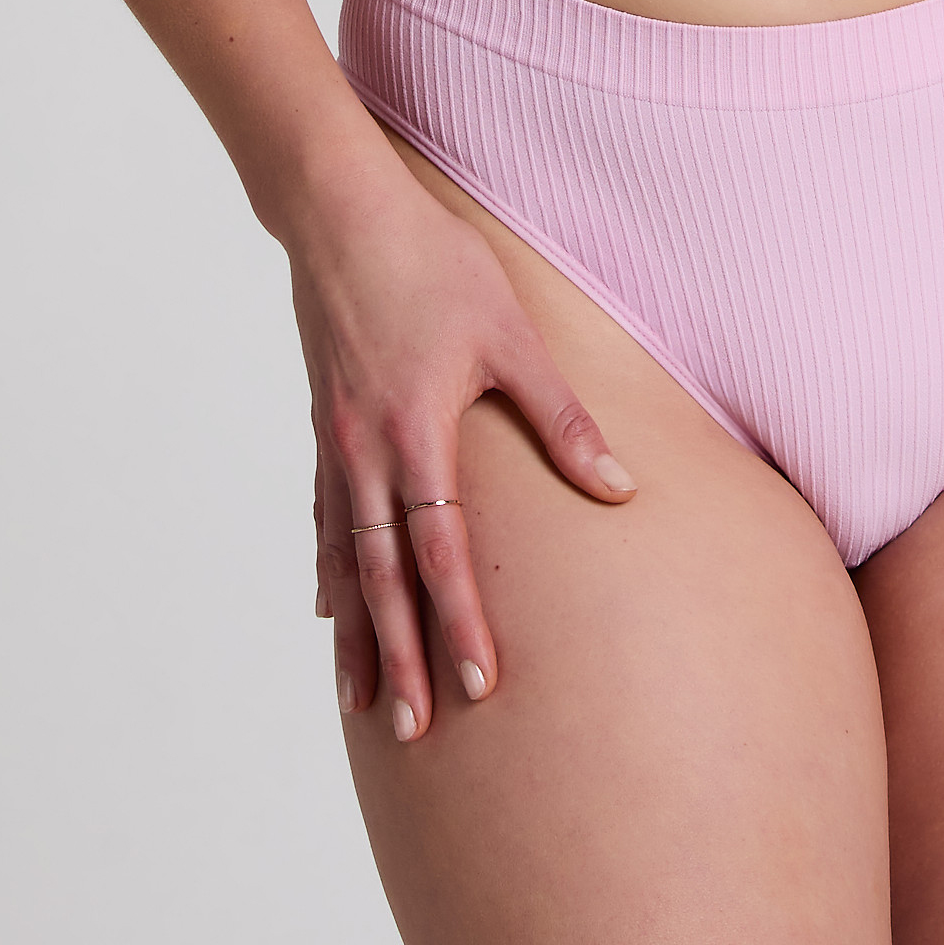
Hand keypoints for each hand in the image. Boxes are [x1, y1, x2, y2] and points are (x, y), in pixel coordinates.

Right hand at [291, 152, 636, 737]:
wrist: (341, 214)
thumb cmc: (435, 264)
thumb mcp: (511, 334)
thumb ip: (561, 418)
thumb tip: (620, 488)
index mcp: (417, 434)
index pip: (441, 551)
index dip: (461, 621)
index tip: (480, 686)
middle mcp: (366, 454)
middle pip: (386, 577)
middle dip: (405, 656)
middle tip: (416, 730)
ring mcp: (337, 446)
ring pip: (345, 562)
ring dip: (360, 634)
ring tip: (366, 702)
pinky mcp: (324, 430)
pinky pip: (323, 521)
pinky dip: (328, 575)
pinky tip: (329, 612)